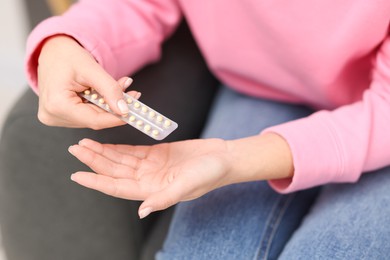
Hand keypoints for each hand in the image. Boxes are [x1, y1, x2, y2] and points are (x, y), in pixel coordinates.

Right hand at [37, 35, 138, 128]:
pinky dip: (99, 105)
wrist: (52, 51)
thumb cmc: (66, 56)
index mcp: (57, 104)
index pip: (95, 120)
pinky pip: (86, 115)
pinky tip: (106, 93)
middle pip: (94, 119)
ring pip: (92, 118)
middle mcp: (52, 115)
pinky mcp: (59, 116)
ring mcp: (54, 117)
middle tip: (133, 94)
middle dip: (115, 108)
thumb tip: (124, 109)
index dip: (117, 118)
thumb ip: (109, 89)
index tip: (136, 112)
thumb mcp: (91, 69)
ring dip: (108, 105)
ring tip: (120, 87)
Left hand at [68, 138, 233, 217]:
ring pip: (121, 159)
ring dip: (103, 152)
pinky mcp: (157, 154)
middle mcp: (148, 180)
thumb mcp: (187, 185)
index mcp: (152, 191)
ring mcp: (151, 166)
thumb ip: (164, 198)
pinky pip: (132, 150)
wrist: (223, 158)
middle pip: (114, 171)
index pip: (117, 187)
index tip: (77, 175)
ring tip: (85, 143)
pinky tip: (106, 142)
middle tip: (75, 149)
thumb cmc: (209, 174)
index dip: (97, 181)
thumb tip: (142, 212)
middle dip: (94, 160)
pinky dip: (118, 146)